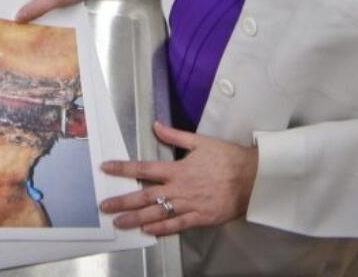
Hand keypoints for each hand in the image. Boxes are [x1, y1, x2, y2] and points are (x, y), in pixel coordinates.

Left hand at [100, 121, 256, 235]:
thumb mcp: (201, 141)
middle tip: (104, 206)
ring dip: (136, 219)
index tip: (107, 168)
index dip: (123, 169)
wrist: (253, 178)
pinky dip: (161, 229)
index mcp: (178, 169)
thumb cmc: (228, 158)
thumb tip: (155, 125)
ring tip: (119, 223)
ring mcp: (189, 205)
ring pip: (157, 214)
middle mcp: (180, 189)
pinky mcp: (200, 218)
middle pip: (145, 196)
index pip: (144, 169)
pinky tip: (147, 232)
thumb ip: (175, 135)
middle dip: (122, 201)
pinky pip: (177, 225)